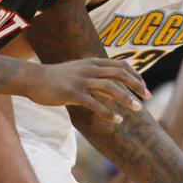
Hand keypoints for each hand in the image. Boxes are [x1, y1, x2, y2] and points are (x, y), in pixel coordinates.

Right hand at [26, 59, 149, 123]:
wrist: (33, 79)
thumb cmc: (56, 78)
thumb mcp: (79, 71)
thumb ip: (95, 76)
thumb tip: (113, 87)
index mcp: (93, 62)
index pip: (121, 65)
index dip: (136, 75)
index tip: (144, 87)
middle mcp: (89, 69)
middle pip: (120, 74)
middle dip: (137, 85)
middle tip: (149, 97)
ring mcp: (81, 80)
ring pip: (110, 88)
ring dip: (126, 98)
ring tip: (138, 109)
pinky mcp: (72, 93)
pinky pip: (94, 103)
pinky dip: (108, 112)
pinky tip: (117, 120)